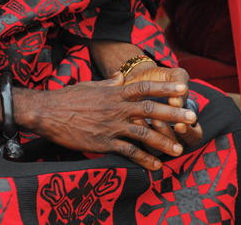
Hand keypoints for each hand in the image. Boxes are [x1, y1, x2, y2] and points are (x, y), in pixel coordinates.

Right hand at [13, 73, 196, 169]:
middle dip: (173, 114)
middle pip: (150, 110)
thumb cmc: (68, 97)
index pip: (144, 87)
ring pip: (143, 133)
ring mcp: (111, 126)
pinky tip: (154, 165)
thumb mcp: (90, 85)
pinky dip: (143, 159)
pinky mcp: (103, 142)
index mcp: (114, 93)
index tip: (183, 87)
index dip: (165, 87)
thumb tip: (120, 76)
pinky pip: (128, 151)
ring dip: (163, 142)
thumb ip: (108, 83)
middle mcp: (116, 108)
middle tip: (192, 119)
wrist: (48, 112)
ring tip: (179, 150)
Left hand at [126, 66, 201, 146]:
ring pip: (156, 147)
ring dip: (156, 133)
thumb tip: (177, 102)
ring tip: (153, 120)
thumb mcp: (175, 75)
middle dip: (170, 135)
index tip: (180, 125)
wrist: (136, 76)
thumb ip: (179, 82)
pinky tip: (136, 119)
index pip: (195, 136)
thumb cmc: (160, 78)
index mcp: (186, 121)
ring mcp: (153, 136)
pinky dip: (139, 129)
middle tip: (165, 127)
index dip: (189, 133)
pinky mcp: (137, 134)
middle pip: (175, 145)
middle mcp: (171, 132)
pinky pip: (138, 141)